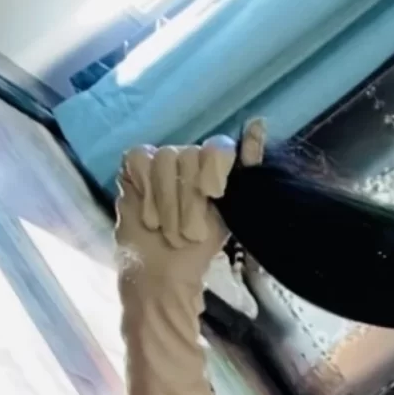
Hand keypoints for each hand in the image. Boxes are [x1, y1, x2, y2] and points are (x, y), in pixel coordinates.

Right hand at [115, 120, 264, 293]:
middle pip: (190, 155)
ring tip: (170, 231)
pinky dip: (147, 192)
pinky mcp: (134, 165)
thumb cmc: (198, 246)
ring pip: (165, 158)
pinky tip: (150, 216)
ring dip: (168, 203)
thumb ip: (247, 170)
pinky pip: (140, 160)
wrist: (162, 271)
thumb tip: (259, 122)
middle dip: (189, 200)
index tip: (214, 194)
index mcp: (214, 166)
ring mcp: (159, 159)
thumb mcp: (231, 212)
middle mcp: (188, 156)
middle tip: (189, 232)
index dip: (215, 167)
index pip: (218, 146)